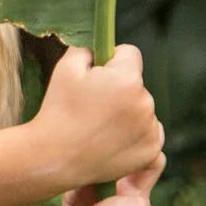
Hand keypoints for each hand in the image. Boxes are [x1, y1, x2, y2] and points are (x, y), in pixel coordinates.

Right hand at [32, 44, 163, 187]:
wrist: (55, 157)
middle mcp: (146, 103)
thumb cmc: (58, 109)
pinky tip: (112, 140)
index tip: (96, 74)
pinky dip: (135, 135)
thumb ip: (88, 49)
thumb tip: (100, 48)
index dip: (111, 60)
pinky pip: (149, 133)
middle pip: (136, 84)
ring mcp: (151, 130)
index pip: (130, 53)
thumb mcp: (65, 67)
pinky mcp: (150, 152)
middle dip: (119, 89)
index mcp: (128, 79)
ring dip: (128, 112)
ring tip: (99, 126)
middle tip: (92, 105)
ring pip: (143, 109)